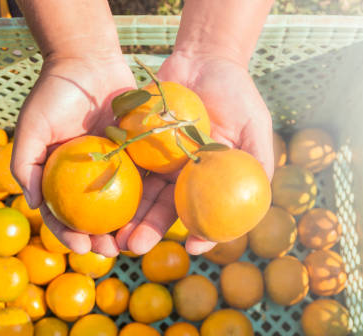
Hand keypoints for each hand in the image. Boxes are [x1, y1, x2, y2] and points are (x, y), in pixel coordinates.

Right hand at [11, 55, 136, 256]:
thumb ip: (24, 165)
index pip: (62, 213)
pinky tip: (154, 214)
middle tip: (111, 251)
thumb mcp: (32, 128)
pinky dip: (149, 198)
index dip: (68, 234)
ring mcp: (115, 166)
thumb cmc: (55, 93)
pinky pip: (144, 179)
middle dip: (102, 239)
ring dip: (127, 226)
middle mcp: (88, 176)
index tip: (79, 245)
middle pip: (95, 216)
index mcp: (61, 176)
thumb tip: (33, 205)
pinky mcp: (138, 153)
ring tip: (134, 242)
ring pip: (122, 204)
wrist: (89, 60)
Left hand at [116, 53, 273, 255]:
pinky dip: (112, 180)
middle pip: (163, 209)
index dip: (200, 233)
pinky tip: (99, 197)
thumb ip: (259, 161)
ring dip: (125, 215)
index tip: (193, 248)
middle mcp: (180, 175)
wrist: (203, 58)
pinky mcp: (136, 142)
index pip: (203, 213)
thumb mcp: (255, 126)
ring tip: (112, 234)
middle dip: (148, 231)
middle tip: (134, 248)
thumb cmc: (236, 93)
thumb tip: (263, 203)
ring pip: (138, 193)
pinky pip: (124, 163)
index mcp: (208, 179)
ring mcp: (156, 160)